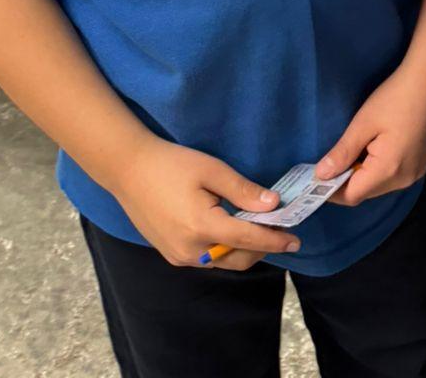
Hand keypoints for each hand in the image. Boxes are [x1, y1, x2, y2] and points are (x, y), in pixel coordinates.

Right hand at [109, 133, 302, 271]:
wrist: (129, 170)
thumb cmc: (172, 164)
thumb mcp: (212, 170)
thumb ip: (243, 190)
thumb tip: (273, 205)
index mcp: (202, 227)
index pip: (248, 240)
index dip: (275, 240)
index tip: (296, 240)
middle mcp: (190, 250)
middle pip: (237, 259)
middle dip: (263, 248)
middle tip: (282, 231)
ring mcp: (179, 256)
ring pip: (222, 262)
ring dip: (244, 251)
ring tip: (262, 230)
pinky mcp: (172, 254)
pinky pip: (207, 260)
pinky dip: (226, 250)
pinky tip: (234, 232)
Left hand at [315, 64, 425, 207]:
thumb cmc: (395, 98)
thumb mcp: (363, 123)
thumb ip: (342, 152)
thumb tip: (320, 175)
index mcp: (389, 170)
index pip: (352, 195)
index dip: (330, 190)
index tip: (313, 179)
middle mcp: (404, 179)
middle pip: (366, 192)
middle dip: (345, 181)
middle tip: (328, 162)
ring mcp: (415, 173)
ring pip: (379, 185)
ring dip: (361, 175)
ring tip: (350, 152)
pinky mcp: (420, 164)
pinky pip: (392, 176)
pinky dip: (377, 170)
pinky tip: (372, 149)